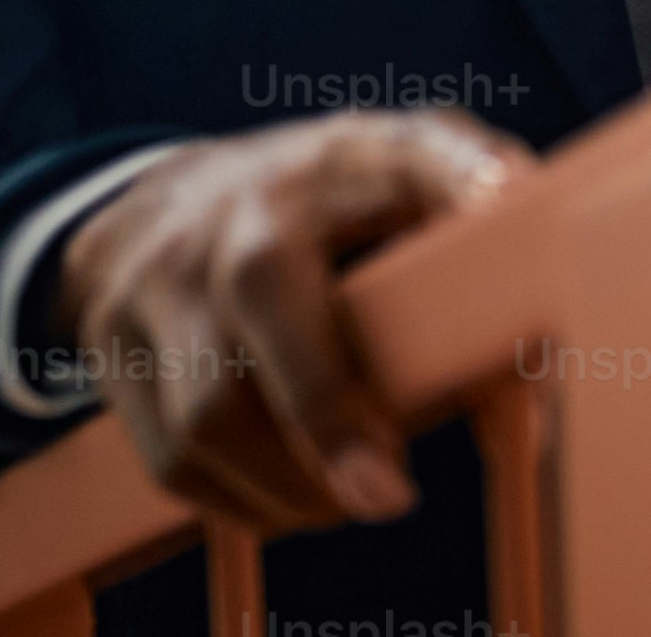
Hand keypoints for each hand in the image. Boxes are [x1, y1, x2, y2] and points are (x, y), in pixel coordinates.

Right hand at [54, 112, 525, 530]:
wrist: (170, 199)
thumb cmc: (331, 213)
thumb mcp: (408, 195)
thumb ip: (485, 263)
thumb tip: (538, 407)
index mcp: (349, 158)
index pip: (413, 147)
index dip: (459, 169)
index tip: (503, 197)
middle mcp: (248, 208)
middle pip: (268, 292)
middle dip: (327, 412)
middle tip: (389, 496)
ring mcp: (165, 273)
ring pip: (208, 409)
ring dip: (289, 484)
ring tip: (348, 502)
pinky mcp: (111, 340)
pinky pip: (170, 457)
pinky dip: (237, 502)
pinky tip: (288, 501)